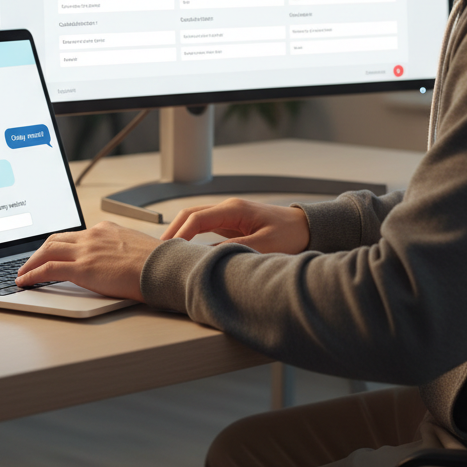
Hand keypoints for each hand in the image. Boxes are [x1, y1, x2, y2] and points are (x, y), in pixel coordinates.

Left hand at [16, 222, 160, 300]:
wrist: (164, 268)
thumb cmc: (158, 263)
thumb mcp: (138, 249)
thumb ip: (122, 252)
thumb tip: (119, 263)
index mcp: (106, 229)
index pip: (75, 235)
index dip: (59, 245)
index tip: (52, 252)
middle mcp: (93, 235)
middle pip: (56, 239)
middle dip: (39, 251)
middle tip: (29, 262)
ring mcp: (86, 250)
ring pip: (47, 251)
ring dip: (30, 262)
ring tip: (22, 273)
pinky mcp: (83, 268)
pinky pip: (48, 270)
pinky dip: (32, 275)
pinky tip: (25, 282)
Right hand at [161, 197, 309, 255]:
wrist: (307, 227)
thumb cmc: (291, 234)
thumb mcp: (265, 245)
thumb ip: (235, 250)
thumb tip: (207, 258)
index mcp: (234, 209)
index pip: (196, 219)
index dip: (180, 235)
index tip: (170, 251)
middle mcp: (228, 208)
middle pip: (189, 214)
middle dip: (172, 231)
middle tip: (158, 251)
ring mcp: (228, 214)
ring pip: (194, 219)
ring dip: (179, 232)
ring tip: (167, 252)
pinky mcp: (231, 223)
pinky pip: (203, 226)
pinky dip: (190, 235)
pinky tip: (184, 250)